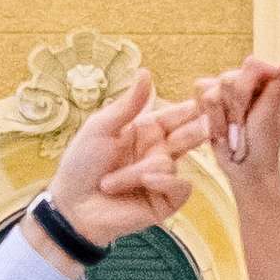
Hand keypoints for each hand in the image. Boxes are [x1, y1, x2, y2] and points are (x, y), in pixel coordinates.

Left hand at [40, 69, 208, 257]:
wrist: (71, 208)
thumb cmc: (81, 165)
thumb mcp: (101, 128)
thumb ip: (127, 104)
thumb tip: (145, 71)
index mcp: (147, 130)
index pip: (177, 115)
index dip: (193, 107)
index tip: (207, 98)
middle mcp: (159, 152)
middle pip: (190, 135)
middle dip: (195, 130)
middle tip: (200, 126)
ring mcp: (163, 177)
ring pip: (169, 163)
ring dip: (138, 171)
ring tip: (109, 182)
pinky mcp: (165, 202)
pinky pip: (180, 188)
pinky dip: (164, 183)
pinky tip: (145, 182)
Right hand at [202, 59, 279, 177]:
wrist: (247, 169)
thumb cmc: (266, 145)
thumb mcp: (273, 116)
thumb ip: (277, 87)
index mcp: (266, 82)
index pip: (252, 64)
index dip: (249, 82)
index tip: (256, 104)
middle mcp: (245, 82)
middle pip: (228, 78)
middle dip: (236, 108)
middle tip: (245, 126)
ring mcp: (225, 92)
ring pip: (210, 91)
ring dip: (223, 119)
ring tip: (234, 133)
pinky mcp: (208, 104)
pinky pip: (200, 100)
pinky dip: (211, 120)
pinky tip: (222, 132)